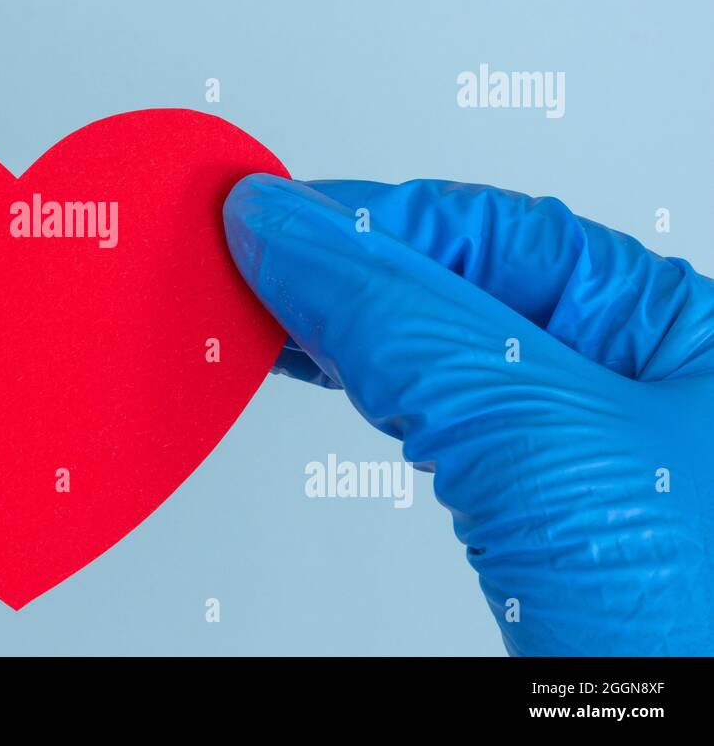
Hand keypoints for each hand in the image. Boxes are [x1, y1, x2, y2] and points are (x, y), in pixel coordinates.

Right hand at [224, 175, 713, 654]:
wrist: (681, 742)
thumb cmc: (697, 630)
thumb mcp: (536, 440)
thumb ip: (405, 319)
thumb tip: (291, 229)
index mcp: (679, 327)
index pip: (491, 231)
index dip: (365, 216)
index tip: (257, 221)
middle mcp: (643, 381)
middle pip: (466, 282)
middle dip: (348, 266)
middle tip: (241, 260)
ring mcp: (593, 455)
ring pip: (445, 351)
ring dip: (345, 327)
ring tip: (259, 311)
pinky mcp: (546, 522)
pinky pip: (443, 421)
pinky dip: (368, 390)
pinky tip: (325, 372)